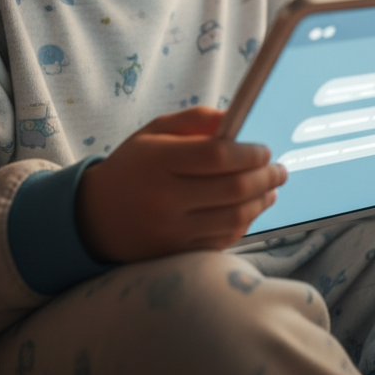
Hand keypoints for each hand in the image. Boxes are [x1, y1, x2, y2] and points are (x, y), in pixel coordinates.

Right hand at [75, 106, 286, 262]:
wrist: (93, 218)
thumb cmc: (132, 166)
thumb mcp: (155, 132)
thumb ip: (196, 120)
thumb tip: (236, 119)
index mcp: (158, 161)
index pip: (217, 157)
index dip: (249, 154)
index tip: (265, 150)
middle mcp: (164, 199)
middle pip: (232, 190)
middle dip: (265, 178)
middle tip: (281, 170)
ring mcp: (170, 232)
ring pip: (232, 219)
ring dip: (260, 203)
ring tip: (271, 190)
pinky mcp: (175, 255)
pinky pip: (221, 241)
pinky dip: (242, 225)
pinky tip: (250, 210)